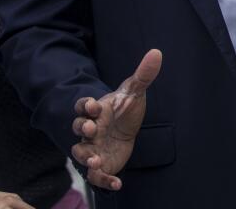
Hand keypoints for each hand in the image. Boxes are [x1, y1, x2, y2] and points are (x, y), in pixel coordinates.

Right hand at [70, 49, 161, 189]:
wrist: (127, 128)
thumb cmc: (126, 109)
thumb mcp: (135, 92)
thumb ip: (143, 75)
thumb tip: (157, 52)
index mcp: (97, 110)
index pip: (83, 106)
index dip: (85, 105)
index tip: (92, 105)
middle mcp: (91, 130)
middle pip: (78, 129)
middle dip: (81, 129)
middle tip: (89, 129)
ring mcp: (93, 147)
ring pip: (81, 153)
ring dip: (86, 157)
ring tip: (96, 160)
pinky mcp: (101, 163)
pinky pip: (97, 175)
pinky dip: (105, 180)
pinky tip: (117, 183)